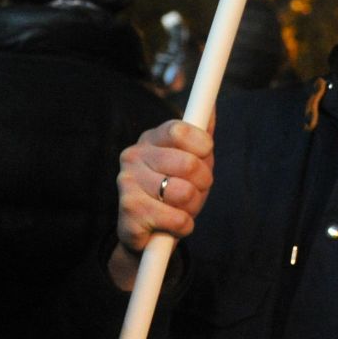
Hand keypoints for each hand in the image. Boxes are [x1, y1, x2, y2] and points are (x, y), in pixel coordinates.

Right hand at [111, 119, 213, 288]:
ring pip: (184, 192)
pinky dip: (184, 226)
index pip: (180, 130)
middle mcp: (133, 156)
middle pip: (189, 164)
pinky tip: (172, 224)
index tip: (204, 156)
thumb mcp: (192, 159)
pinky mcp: (129, 212)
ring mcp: (127, 183)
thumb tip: (210, 106)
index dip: (202, 145)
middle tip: (194, 190)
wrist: (147, 232)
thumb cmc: (174, 190)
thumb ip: (201, 133)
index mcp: (151, 139)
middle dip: (203, 182)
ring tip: (181, 207)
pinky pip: (177, 219)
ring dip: (193, 206)